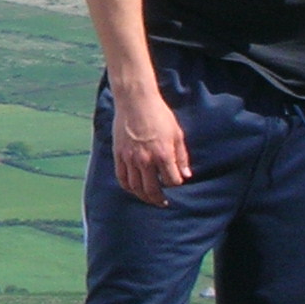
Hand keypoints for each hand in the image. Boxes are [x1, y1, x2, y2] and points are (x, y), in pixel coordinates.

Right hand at [111, 84, 192, 206]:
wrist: (135, 101)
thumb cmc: (159, 114)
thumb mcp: (176, 133)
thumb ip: (182, 156)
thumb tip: (186, 175)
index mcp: (163, 154)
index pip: (172, 181)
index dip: (176, 182)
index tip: (176, 179)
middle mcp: (146, 160)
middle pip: (152, 190)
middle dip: (159, 199)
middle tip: (163, 203)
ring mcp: (130, 158)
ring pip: (136, 187)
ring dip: (143, 196)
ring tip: (149, 198)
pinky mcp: (119, 154)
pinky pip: (122, 177)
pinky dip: (128, 187)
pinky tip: (134, 188)